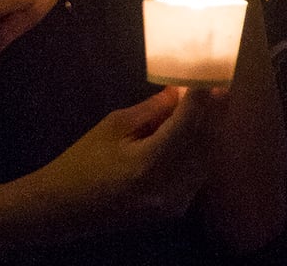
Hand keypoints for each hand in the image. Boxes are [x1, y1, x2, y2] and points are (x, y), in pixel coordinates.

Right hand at [40, 87, 217, 228]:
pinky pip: (197, 174)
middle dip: (214, 113)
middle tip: (221, 87)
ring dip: (211, 131)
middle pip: (204, 143)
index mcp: (150, 162)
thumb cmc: (82, 162)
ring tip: (214, 105)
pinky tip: (199, 133)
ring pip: (206, 160)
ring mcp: (174, 202)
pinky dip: (201, 151)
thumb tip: (179, 91)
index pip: (189, 123)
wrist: (65, 208)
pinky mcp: (174, 210)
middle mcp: (169, 186)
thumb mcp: (113, 126)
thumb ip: (151, 109)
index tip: (212, 75)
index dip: (203, 98)